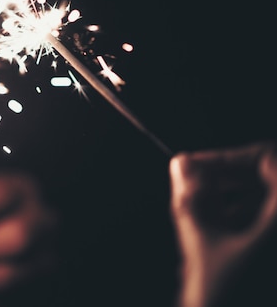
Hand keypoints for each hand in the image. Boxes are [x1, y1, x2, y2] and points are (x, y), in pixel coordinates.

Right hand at [169, 140, 276, 306]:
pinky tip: (223, 254)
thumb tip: (184, 167)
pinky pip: (269, 237)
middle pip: (271, 184)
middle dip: (229, 188)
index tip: (191, 169)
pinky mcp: (271, 265)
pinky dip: (251, 237)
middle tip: (195, 200)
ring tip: (204, 235)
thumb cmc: (233, 303)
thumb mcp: (206, 251)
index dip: (224, 158)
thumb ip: (194, 202)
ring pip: (272, 212)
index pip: (267, 157)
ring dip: (239, 214)